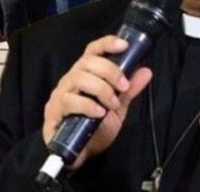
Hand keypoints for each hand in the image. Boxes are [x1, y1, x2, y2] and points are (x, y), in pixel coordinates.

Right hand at [41, 36, 152, 169]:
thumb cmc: (96, 128)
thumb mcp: (117, 108)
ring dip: (101, 89)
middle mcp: (71, 80)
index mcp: (86, 74)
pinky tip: (99, 114)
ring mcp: (61, 94)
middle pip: (87, 62)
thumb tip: (146, 71)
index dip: (107, 43)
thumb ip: (129, 90)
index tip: (124, 45)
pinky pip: (70, 100)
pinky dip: (88, 105)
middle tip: (124, 87)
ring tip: (112, 105)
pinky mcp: (54, 111)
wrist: (81, 155)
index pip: (93, 51)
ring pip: (79, 78)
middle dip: (110, 71)